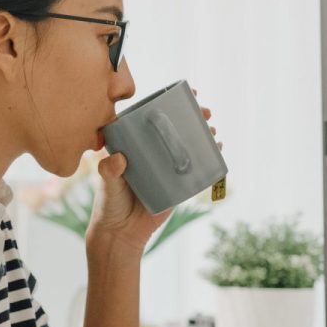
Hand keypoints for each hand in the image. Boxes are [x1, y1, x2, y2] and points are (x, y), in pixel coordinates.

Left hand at [86, 91, 221, 254]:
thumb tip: (118, 159)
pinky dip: (207, 156)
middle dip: (193, 115)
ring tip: (212, 129)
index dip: (168, 102)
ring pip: (186, 144)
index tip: (184, 93)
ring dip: (202, 133)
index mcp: (133, 144)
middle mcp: (150, 151)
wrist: (122, 233)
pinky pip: (194, 166)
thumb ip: (110, 171)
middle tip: (205, 112)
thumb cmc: (109, 204)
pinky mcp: (177, 183)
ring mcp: (165, 166)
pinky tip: (218, 148)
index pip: (151, 116)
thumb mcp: (108, 185)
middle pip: (174, 127)